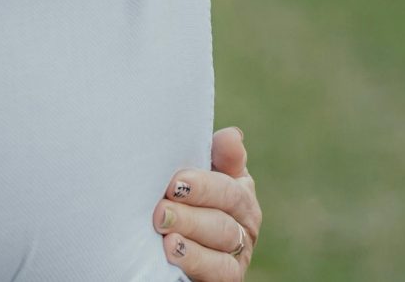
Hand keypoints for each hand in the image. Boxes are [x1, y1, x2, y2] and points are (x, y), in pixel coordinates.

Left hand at [158, 125, 261, 279]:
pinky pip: (219, 272)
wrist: (169, 242)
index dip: (204, 186)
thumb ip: (216, 157)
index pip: (230, 189)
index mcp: (240, 194)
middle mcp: (244, 225)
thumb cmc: (183, 198)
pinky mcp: (227, 277)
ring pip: (221, 244)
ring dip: (191, 234)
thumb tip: (234, 136)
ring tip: (163, 228)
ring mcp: (237, 254)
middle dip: (190, 213)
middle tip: (160, 209)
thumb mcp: (198, 175)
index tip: (175, 183)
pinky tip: (172, 251)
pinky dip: (196, 260)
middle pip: (224, 219)